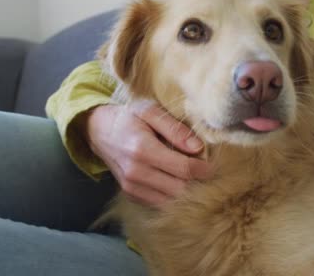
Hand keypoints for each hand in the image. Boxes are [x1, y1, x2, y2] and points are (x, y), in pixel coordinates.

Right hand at [85, 101, 211, 206]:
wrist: (99, 131)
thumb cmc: (129, 117)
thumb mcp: (151, 111)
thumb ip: (175, 129)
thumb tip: (198, 148)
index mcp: (142, 150)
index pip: (183, 169)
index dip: (204, 169)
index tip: (214, 165)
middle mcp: (136, 173)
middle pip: (179, 188)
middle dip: (197, 183)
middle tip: (207, 173)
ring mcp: (131, 187)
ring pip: (170, 200)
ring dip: (186, 192)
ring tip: (194, 178)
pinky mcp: (131, 195)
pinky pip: (159, 203)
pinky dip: (172, 196)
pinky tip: (178, 183)